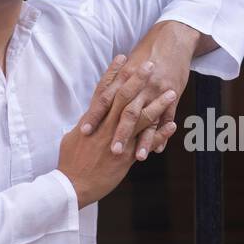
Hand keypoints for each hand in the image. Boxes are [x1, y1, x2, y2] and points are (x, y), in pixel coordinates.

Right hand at [59, 57, 177, 207]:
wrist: (71, 186)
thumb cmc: (70, 163)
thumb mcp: (74, 138)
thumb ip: (86, 125)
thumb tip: (89, 117)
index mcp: (92, 121)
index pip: (104, 91)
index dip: (113, 73)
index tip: (123, 57)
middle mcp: (105, 127)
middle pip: (124, 97)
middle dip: (138, 80)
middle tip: (150, 64)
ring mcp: (116, 141)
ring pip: (139, 117)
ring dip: (157, 103)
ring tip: (171, 91)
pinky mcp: (125, 158)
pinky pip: (146, 142)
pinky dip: (160, 133)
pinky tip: (173, 124)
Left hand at [76, 20, 198, 158]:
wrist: (172, 39)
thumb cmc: (146, 53)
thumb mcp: (127, 66)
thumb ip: (114, 84)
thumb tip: (98, 104)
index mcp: (124, 77)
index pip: (105, 99)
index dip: (94, 115)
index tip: (84, 131)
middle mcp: (139, 85)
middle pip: (127, 112)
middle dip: (119, 133)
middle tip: (111, 152)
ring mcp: (157, 91)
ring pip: (148, 118)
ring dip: (144, 139)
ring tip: (139, 157)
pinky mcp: (173, 94)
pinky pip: (167, 117)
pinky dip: (163, 133)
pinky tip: (158, 149)